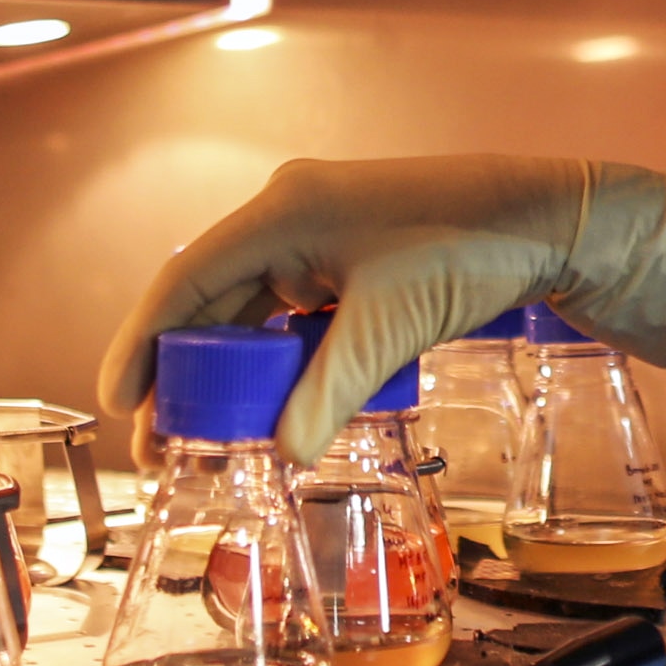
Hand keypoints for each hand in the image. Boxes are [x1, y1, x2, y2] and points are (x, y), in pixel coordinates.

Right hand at [97, 155, 665, 456]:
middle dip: (179, 371)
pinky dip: (277, 359)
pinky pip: (291, 315)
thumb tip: (283, 452)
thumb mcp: (389, 324)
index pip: (182, 282)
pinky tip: (274, 403)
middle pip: (207, 301)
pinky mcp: (350, 260)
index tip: (117, 402)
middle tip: (158, 439)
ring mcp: (319, 236)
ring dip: (229, 371)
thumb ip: (328, 390)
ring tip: (208, 433)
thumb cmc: (471, 245)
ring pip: (250, 312)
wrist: (549, 222)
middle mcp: (288, 217)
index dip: (141, 344)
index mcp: (280, 213)